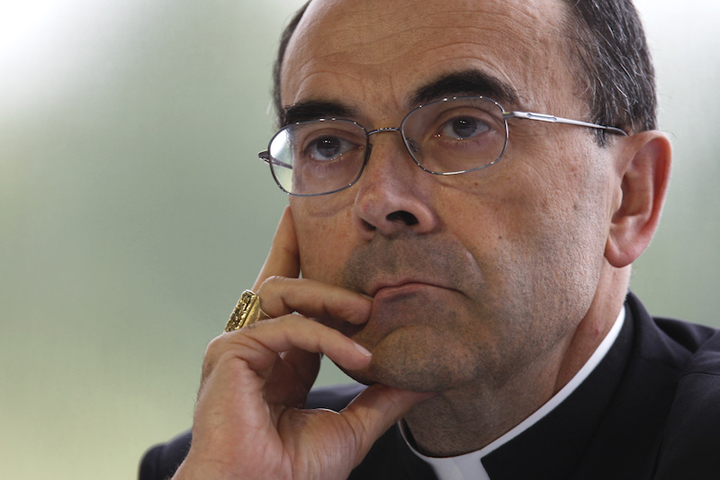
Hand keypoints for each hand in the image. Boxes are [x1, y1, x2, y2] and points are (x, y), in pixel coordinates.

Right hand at [173, 206, 431, 479]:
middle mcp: (256, 347)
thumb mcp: (353, 428)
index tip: (331, 242)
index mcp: (280, 361)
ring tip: (367, 312)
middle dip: (294, 244)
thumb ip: (383, 399)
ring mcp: (240, 347)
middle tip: (321, 218)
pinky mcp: (232, 352)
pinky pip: (286, 326)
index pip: (298, 306)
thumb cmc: (292, 473)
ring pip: (282, 293)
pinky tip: (356, 354)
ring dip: (328, 296)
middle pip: (276, 279)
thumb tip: (425, 381)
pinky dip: (325, 335)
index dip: (312, 273)